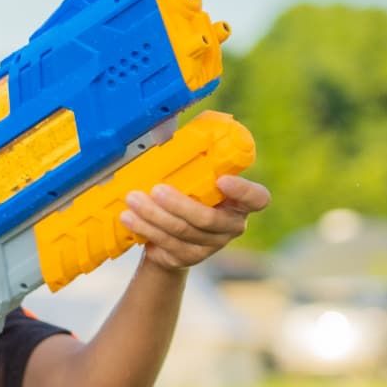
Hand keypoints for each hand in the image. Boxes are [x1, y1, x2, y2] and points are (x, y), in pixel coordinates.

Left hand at [121, 174, 272, 272]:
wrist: (169, 236)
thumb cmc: (185, 196)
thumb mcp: (193, 179)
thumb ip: (192, 162)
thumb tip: (166, 129)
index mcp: (240, 202)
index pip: (257, 199)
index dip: (243, 191)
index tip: (222, 180)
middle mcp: (230, 226)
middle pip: (208, 219)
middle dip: (179, 204)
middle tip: (156, 190)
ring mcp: (211, 245)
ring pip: (182, 232)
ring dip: (154, 215)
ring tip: (133, 200)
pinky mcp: (189, 258)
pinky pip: (167, 243)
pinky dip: (146, 228)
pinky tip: (129, 218)